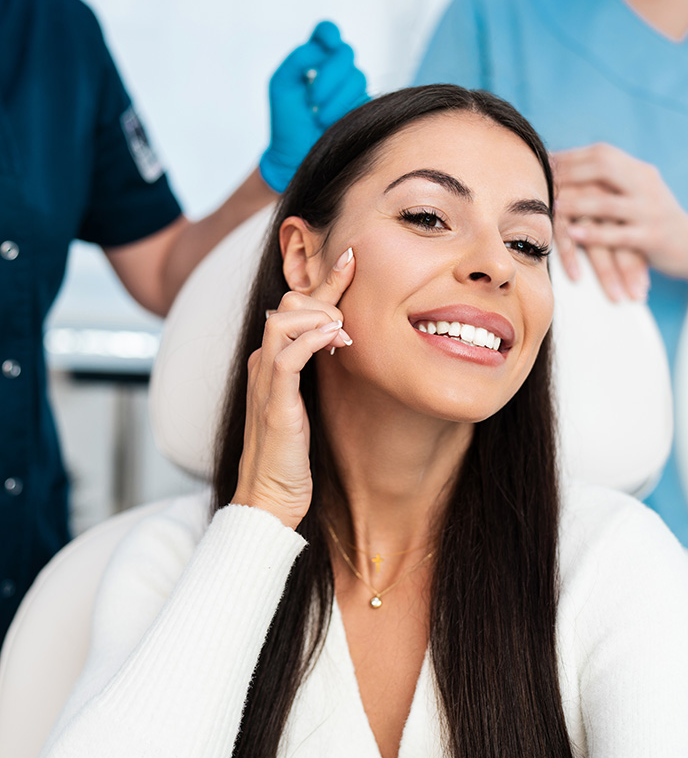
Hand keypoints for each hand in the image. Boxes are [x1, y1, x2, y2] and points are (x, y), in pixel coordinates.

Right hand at [231, 247, 355, 527]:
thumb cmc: (290, 454)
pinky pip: (287, 358)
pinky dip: (311, 340)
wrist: (269, 498)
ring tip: (345, 329)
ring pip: (282, 321)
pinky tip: (335, 338)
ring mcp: (265, 382)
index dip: (323, 281)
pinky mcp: (273, 403)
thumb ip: (314, 371)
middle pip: (287, 304)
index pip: (294, 308)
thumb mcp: (305, 403)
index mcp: (272, 361)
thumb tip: (342, 341)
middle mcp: (263, 364)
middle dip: (325, 293)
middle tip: (354, 302)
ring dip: (320, 315)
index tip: (350, 259)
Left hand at [260, 21, 368, 193]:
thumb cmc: (286, 124)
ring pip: (358, 77)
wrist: (296, 160)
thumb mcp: (282, 86)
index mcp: (314, 60)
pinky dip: (346, 109)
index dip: (329, 34)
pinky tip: (330, 124)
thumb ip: (298, 59)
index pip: (327, 33)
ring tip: (319, 118)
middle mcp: (335, 72)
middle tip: (313, 98)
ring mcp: (351, 90)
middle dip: (330, 74)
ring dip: (336, 97)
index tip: (325, 44)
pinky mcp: (363, 109)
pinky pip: (365, 98)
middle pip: (345, 54)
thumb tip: (323, 48)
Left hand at [553, 143, 687, 289]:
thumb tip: (566, 170)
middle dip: (570, 172)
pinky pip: (619, 235)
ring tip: (551, 205)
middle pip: (605, 168)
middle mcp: (646, 185)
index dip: (571, 156)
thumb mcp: (636, 195)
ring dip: (576, 203)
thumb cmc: (653, 223)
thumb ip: (610, 183)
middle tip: (543, 179)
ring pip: (608, 203)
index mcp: (640, 172)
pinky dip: (594, 234)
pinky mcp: (653, 238)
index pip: (602, 154)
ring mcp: (651, 211)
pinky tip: (574, 234)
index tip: (544, 162)